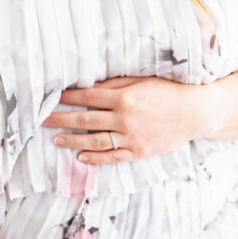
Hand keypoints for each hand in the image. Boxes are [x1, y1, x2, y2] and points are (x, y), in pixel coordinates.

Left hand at [41, 75, 212, 165]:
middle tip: (43, 120)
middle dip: (61, 119)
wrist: (195, 113)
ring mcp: (131, 137)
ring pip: (94, 140)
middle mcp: (125, 118)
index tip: (51, 98)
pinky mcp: (139, 151)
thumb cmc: (168, 91)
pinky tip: (81, 156)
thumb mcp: (142, 80)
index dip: (67, 97)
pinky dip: (95, 158)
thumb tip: (90, 88)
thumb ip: (116, 85)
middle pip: (85, 119)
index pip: (87, 97)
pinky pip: (113, 156)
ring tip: (56, 140)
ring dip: (72, 140)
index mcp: (124, 97)